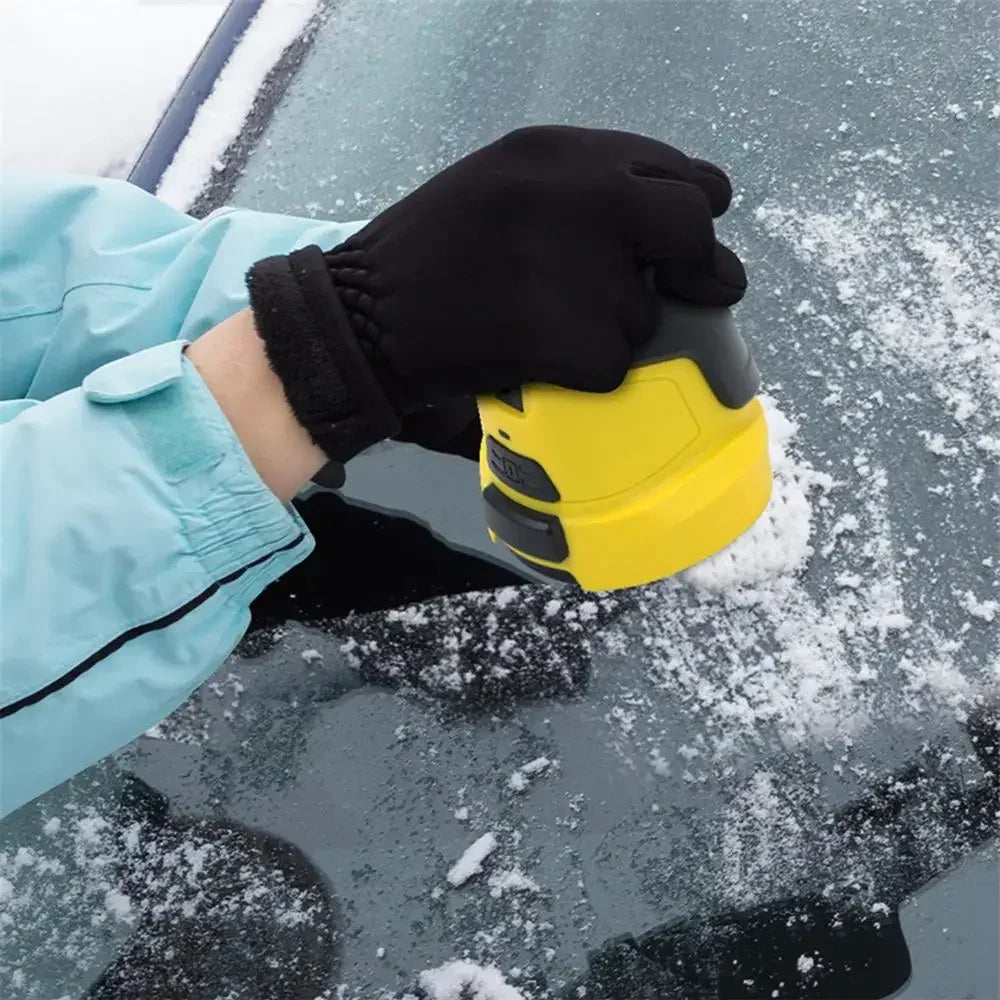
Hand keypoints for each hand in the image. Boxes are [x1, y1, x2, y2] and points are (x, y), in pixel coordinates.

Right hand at [248, 125, 745, 464]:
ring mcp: (581, 268)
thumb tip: (661, 221)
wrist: (359, 319)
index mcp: (558, 153)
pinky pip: (617, 364)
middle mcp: (581, 198)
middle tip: (692, 292)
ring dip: (617, 331)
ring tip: (552, 331)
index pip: (676, 172)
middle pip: (690, 228)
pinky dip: (587, 374)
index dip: (694, 209)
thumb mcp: (499, 187)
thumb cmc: (424, 255)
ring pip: (649, 312)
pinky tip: (541, 363)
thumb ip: (577, 191)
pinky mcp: (574, 338)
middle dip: (697, 266)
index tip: (688, 237)